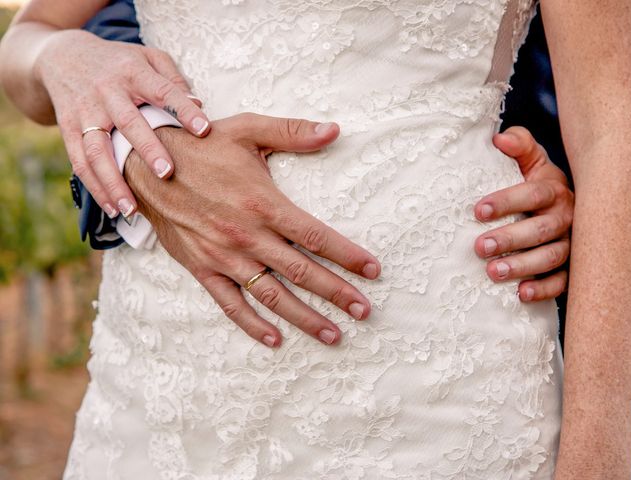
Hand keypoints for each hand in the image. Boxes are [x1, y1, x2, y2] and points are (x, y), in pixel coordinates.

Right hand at [34, 30, 210, 218]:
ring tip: (132, 209)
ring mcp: (85, 112)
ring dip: (113, 181)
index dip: (183, 109)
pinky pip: (80, 162)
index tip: (204, 130)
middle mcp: (107, 92)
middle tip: (167, 173)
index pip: (162, 91)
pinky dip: (96, 187)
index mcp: (133, 72)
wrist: (64, 57)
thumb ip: (173, 79)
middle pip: (128, 122)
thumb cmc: (120, 63)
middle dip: (147, 148)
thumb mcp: (148, 57)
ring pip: (97, 150)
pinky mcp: (69, 130)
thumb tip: (198, 106)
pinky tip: (113, 208)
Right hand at [124, 113, 380, 347]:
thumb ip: (293, 132)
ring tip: (333, 335)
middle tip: (365, 311)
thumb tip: (335, 129)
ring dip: (304, 317)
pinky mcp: (202, 268)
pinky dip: (251, 324)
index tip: (373, 270)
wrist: (146, 164)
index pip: (316, 236)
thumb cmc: (202, 145)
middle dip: (336, 293)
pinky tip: (275, 339)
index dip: (348, 254)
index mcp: (263, 203)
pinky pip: (229, 303)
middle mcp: (247, 235)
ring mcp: (223, 256)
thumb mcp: (247, 129)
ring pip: (271, 295)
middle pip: (301, 272)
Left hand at [474, 127, 573, 300]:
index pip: (533, 194)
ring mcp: (571, 243)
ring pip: (552, 256)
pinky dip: (544, 289)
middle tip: (479, 247)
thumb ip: (518, 145)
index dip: (507, 202)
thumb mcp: (531, 160)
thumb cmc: (536, 182)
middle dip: (510, 239)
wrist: (561, 205)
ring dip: (523, 266)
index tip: (478, 211)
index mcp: (554, 190)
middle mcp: (566, 217)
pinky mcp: (571, 267)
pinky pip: (563, 281)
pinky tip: (521, 294)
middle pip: (541, 229)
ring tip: (493, 272)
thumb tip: (499, 139)